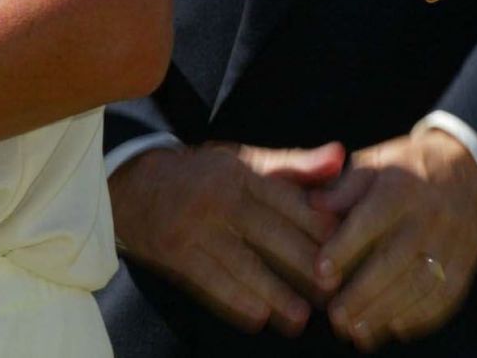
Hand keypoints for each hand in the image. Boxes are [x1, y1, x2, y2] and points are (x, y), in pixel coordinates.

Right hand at [110, 141, 345, 335]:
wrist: (126, 182)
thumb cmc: (197, 175)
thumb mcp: (240, 161)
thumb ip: (293, 165)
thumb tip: (340, 158)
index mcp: (241, 173)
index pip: (295, 206)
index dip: (327, 236)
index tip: (350, 257)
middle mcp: (219, 198)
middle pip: (276, 240)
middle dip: (309, 273)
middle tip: (335, 297)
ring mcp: (195, 227)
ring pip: (247, 268)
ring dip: (277, 298)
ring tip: (299, 319)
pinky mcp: (174, 252)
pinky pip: (213, 284)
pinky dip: (237, 304)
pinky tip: (258, 318)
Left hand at [312, 129, 476, 350]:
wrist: (462, 169)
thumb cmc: (401, 168)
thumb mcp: (369, 164)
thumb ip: (341, 187)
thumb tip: (313, 205)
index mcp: (399, 188)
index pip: (370, 222)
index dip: (345, 249)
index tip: (321, 274)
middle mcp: (429, 216)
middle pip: (397, 261)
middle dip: (365, 294)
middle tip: (336, 318)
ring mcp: (451, 242)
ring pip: (421, 285)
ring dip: (389, 313)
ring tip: (358, 332)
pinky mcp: (466, 262)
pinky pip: (447, 295)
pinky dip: (422, 317)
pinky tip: (395, 329)